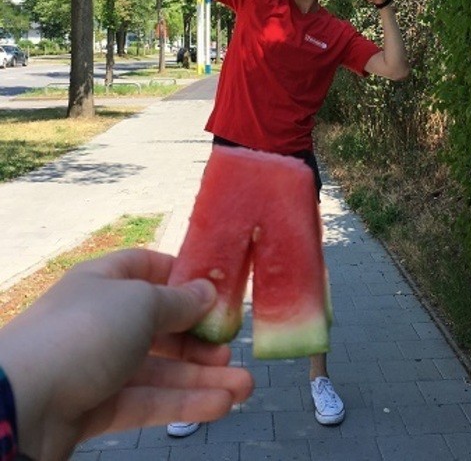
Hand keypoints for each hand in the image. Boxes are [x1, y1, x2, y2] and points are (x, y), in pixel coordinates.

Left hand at [0, 249, 253, 459]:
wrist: (21, 401)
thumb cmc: (85, 331)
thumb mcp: (141, 303)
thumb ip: (178, 301)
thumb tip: (206, 293)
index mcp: (103, 281)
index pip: (147, 268)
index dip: (181, 276)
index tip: (216, 290)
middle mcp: (100, 319)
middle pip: (159, 324)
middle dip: (199, 338)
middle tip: (232, 347)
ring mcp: (96, 366)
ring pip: (159, 369)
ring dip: (202, 377)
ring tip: (244, 387)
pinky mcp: (95, 408)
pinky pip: (146, 401)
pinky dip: (182, 403)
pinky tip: (220, 405)